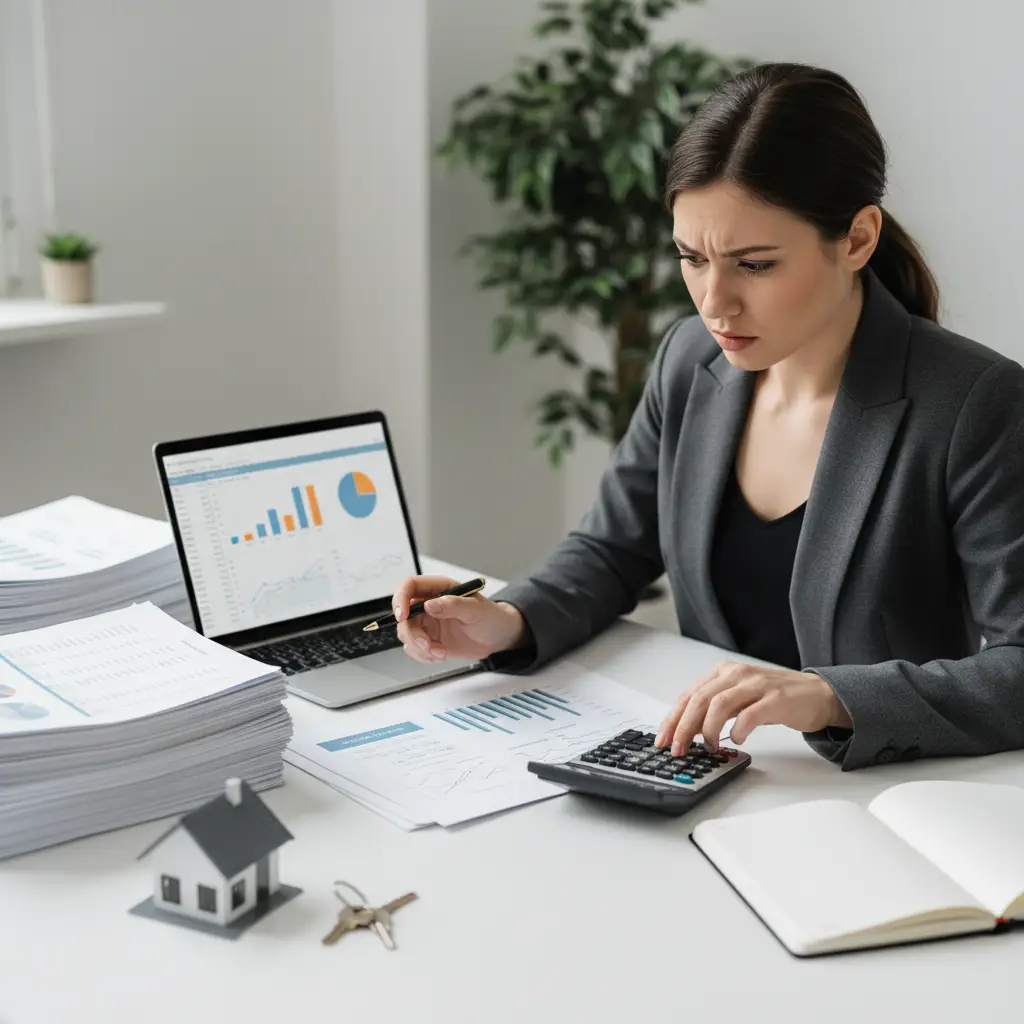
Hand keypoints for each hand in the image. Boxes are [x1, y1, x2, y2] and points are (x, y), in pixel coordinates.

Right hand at [391, 575, 527, 663]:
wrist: (497, 637)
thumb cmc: (490, 617)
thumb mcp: (476, 610)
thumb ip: (453, 605)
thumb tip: (430, 605)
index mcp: (439, 589)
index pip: (409, 586)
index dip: (400, 598)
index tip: (402, 616)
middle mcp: (428, 604)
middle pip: (404, 615)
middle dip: (412, 633)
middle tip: (427, 645)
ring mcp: (427, 623)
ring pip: (406, 633)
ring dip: (419, 647)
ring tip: (440, 652)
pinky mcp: (429, 639)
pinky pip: (414, 648)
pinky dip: (423, 656)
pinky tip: (440, 655)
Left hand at [655, 661, 851, 755]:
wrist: (818, 694)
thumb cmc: (776, 699)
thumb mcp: (740, 698)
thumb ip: (715, 708)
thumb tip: (687, 731)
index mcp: (723, 672)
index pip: (688, 695)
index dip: (673, 718)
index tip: (663, 739)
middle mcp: (736, 674)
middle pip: (699, 699)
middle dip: (684, 727)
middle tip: (678, 749)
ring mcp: (756, 685)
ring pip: (719, 704)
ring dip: (708, 730)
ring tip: (709, 747)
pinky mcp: (776, 698)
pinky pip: (749, 715)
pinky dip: (738, 730)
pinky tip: (737, 740)